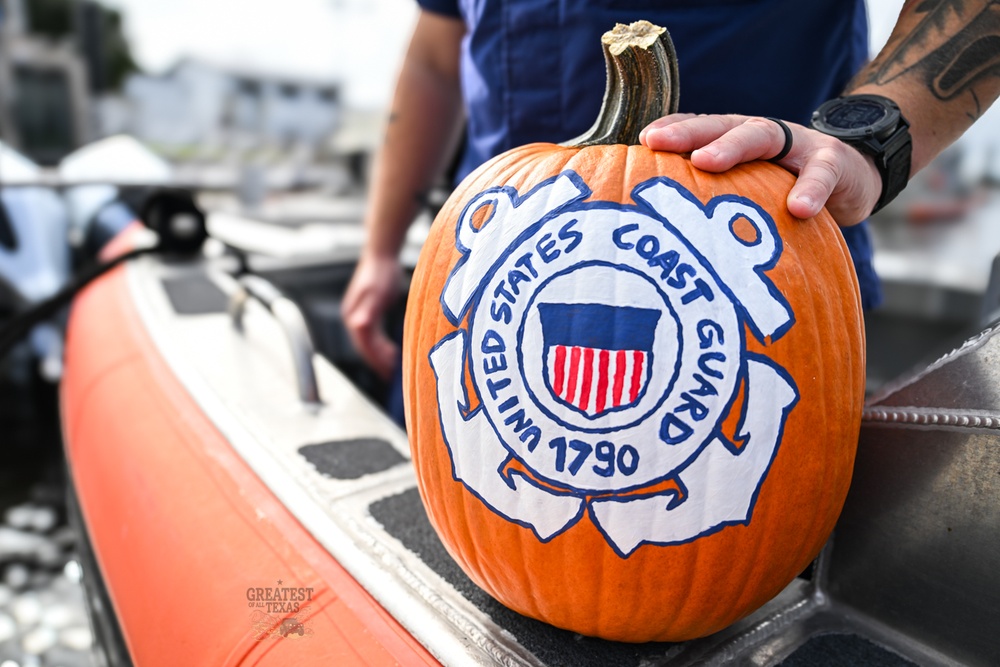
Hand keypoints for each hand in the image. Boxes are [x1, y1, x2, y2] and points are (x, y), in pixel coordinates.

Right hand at [342, 253, 402, 380]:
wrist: (382, 252)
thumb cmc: (381, 272)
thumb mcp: (378, 293)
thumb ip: (368, 311)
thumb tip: (358, 326)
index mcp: (354, 316)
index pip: (364, 346)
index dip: (376, 361)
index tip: (389, 374)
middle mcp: (353, 317)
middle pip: (365, 347)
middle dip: (378, 362)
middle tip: (394, 376)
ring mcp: (359, 314)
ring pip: (369, 342)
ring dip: (380, 355)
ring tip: (394, 366)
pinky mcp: (368, 311)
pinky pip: (373, 335)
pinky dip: (382, 345)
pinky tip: (392, 349)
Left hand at [639, 114, 881, 225]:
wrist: (854, 178)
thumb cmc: (787, 190)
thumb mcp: (751, 189)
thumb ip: (718, 198)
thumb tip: (667, 231)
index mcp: (737, 140)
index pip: (699, 130)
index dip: (672, 132)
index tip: (642, 140)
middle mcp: (762, 135)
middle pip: (720, 126)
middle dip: (687, 133)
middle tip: (659, 143)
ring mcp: (798, 144)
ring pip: (762, 136)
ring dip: (732, 147)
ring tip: (706, 163)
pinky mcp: (834, 162)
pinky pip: (820, 173)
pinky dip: (810, 189)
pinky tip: (799, 208)